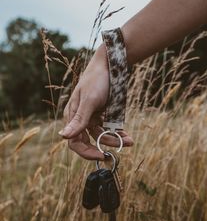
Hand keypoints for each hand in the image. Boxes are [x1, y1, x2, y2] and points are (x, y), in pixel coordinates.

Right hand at [59, 43, 133, 159]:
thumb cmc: (97, 80)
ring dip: (114, 139)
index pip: (74, 141)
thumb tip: (63, 137)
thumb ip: (79, 120)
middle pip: (88, 141)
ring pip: (101, 135)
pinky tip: (126, 135)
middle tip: (117, 151)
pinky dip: (117, 132)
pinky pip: (108, 128)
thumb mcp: (89, 100)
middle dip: (103, 146)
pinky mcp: (102, 114)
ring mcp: (92, 116)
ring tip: (129, 141)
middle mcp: (81, 118)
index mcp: (72, 116)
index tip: (101, 155)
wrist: (110, 65)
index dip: (86, 151)